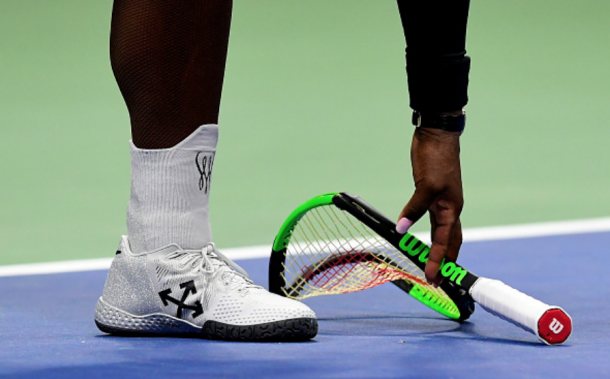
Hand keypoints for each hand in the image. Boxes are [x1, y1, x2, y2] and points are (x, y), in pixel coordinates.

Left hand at [396, 127, 463, 286]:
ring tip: (432, 266)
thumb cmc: (436, 158)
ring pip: (442, 233)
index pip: (444, 243)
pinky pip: (432, 220)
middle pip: (449, 242)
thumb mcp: (426, 184)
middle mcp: (449, 209)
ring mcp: (441, 202)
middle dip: (444, 262)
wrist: (437, 136)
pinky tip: (420, 236)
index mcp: (451, 209)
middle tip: (437, 280)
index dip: (438, 262)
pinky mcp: (431, 195)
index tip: (433, 279)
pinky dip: (429, 232)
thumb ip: (415, 208)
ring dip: (438, 250)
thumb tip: (402, 229)